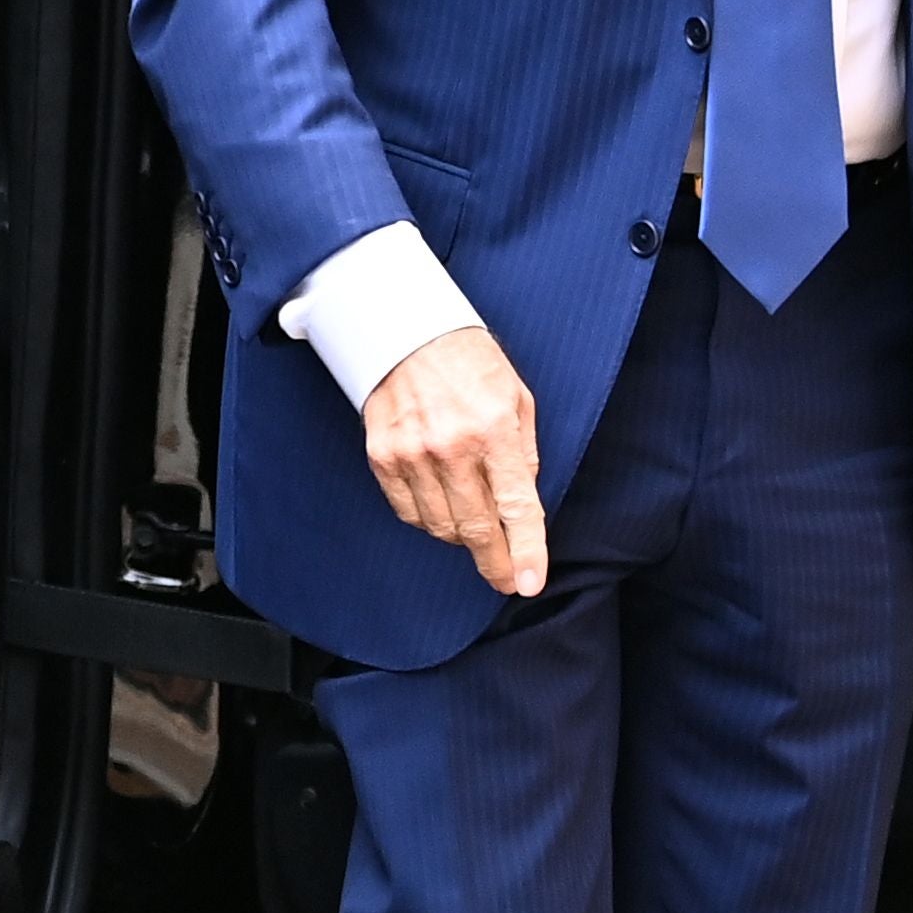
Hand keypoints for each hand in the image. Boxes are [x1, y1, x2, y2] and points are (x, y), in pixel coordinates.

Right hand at [366, 326, 549, 597]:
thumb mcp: (516, 398)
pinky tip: (442, 507)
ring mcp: (412, 454)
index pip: (516, 506)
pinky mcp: (383, 457)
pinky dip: (429, 520)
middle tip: (504, 578)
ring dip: (462, 535)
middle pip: (475, 528)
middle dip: (494, 562)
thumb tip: (521, 503)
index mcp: (494, 429)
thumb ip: (523, 453)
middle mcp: (451, 446)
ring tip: (474, 525)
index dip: (525, 551)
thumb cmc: (469, 360)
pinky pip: (409, 512)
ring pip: (441, 526)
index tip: (528, 583)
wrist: (405, 329)